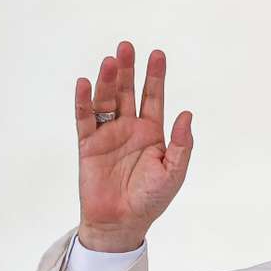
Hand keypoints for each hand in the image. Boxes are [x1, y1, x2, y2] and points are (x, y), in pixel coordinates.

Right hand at [74, 41, 193, 252]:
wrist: (121, 223)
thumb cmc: (150, 200)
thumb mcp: (173, 172)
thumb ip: (181, 144)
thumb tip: (186, 113)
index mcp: (151, 133)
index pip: (153, 97)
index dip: (155, 76)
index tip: (157, 54)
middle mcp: (128, 128)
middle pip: (127, 91)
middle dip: (128, 69)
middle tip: (126, 47)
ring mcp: (107, 135)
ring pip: (106, 100)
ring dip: (107, 81)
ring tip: (110, 61)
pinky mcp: (88, 145)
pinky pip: (85, 119)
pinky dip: (83, 101)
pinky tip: (84, 83)